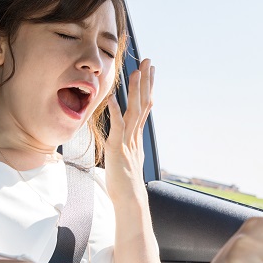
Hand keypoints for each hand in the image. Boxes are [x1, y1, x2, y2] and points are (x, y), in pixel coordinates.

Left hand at [104, 58, 153, 203]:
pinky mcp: (118, 149)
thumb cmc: (125, 185)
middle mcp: (135, 136)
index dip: (148, 89)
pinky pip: (117, 126)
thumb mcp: (127, 160)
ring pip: (134, 111)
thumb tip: (127, 141)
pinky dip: (114, 111)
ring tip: (136, 72)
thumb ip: (127, 147)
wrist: (130, 200)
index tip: (150, 72)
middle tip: (150, 62)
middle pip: (144, 103)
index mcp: (137, 137)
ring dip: (135, 90)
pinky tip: (112, 97)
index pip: (145, 107)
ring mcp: (128, 141)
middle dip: (146, 82)